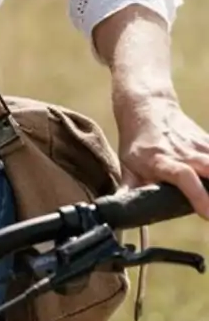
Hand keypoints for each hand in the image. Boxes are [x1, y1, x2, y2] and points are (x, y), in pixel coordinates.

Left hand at [117, 96, 208, 219]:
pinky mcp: (207, 141)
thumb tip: (120, 211)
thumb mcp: (127, 164)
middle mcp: (182, 152)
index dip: (197, 194)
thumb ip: (129, 189)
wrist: (146, 107)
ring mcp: (196, 145)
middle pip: (208, 167)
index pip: (183, 175)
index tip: (207, 213)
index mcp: (160, 160)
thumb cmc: (136, 141)